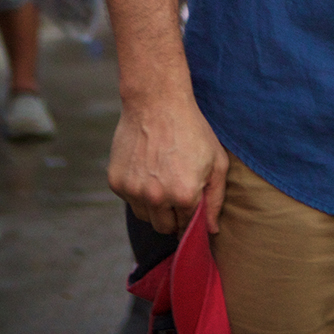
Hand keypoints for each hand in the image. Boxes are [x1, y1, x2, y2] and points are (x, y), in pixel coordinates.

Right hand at [108, 93, 228, 234]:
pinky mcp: (116, 183)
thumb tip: (210, 231)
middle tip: (178, 193)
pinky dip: (138, 192)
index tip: (191, 214)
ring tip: (163, 177)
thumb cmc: (192, 131)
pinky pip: (129, 200)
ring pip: (145, 216)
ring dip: (154, 206)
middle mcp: (156, 198)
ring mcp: (133, 191)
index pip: (187, 226)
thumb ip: (215, 199)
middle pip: (163, 227)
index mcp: (184, 195)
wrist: (157, 103)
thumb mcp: (217, 162)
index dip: (191, 220)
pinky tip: (147, 169)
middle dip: (173, 217)